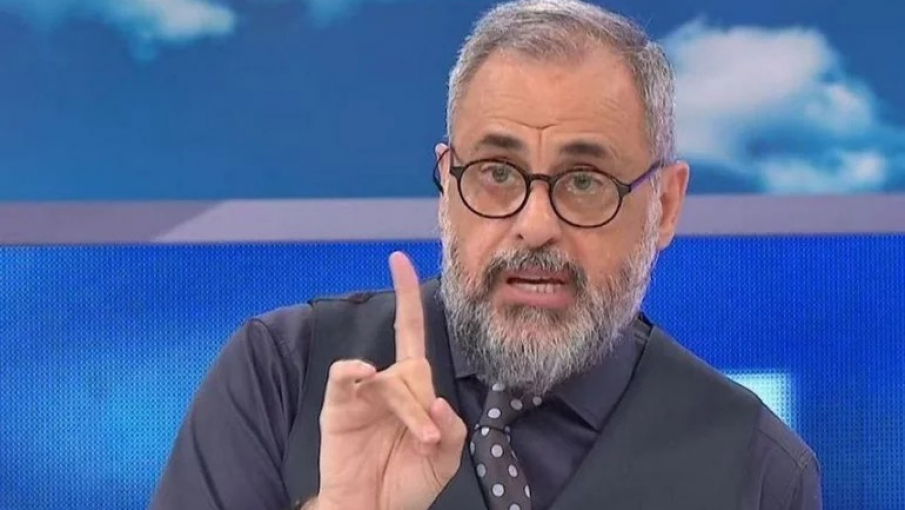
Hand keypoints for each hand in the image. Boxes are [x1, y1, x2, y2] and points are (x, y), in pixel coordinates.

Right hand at [313, 251, 466, 509]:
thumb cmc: (406, 485)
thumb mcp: (445, 461)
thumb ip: (453, 431)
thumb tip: (440, 404)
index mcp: (412, 391)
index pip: (412, 334)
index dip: (408, 297)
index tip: (400, 259)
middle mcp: (386, 386)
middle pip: (412, 368)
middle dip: (425, 404)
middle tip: (429, 441)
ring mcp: (361, 396)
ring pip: (388, 379)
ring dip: (407, 408)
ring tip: (419, 442)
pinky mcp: (338, 409)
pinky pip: (345, 378)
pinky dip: (354, 371)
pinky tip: (366, 375)